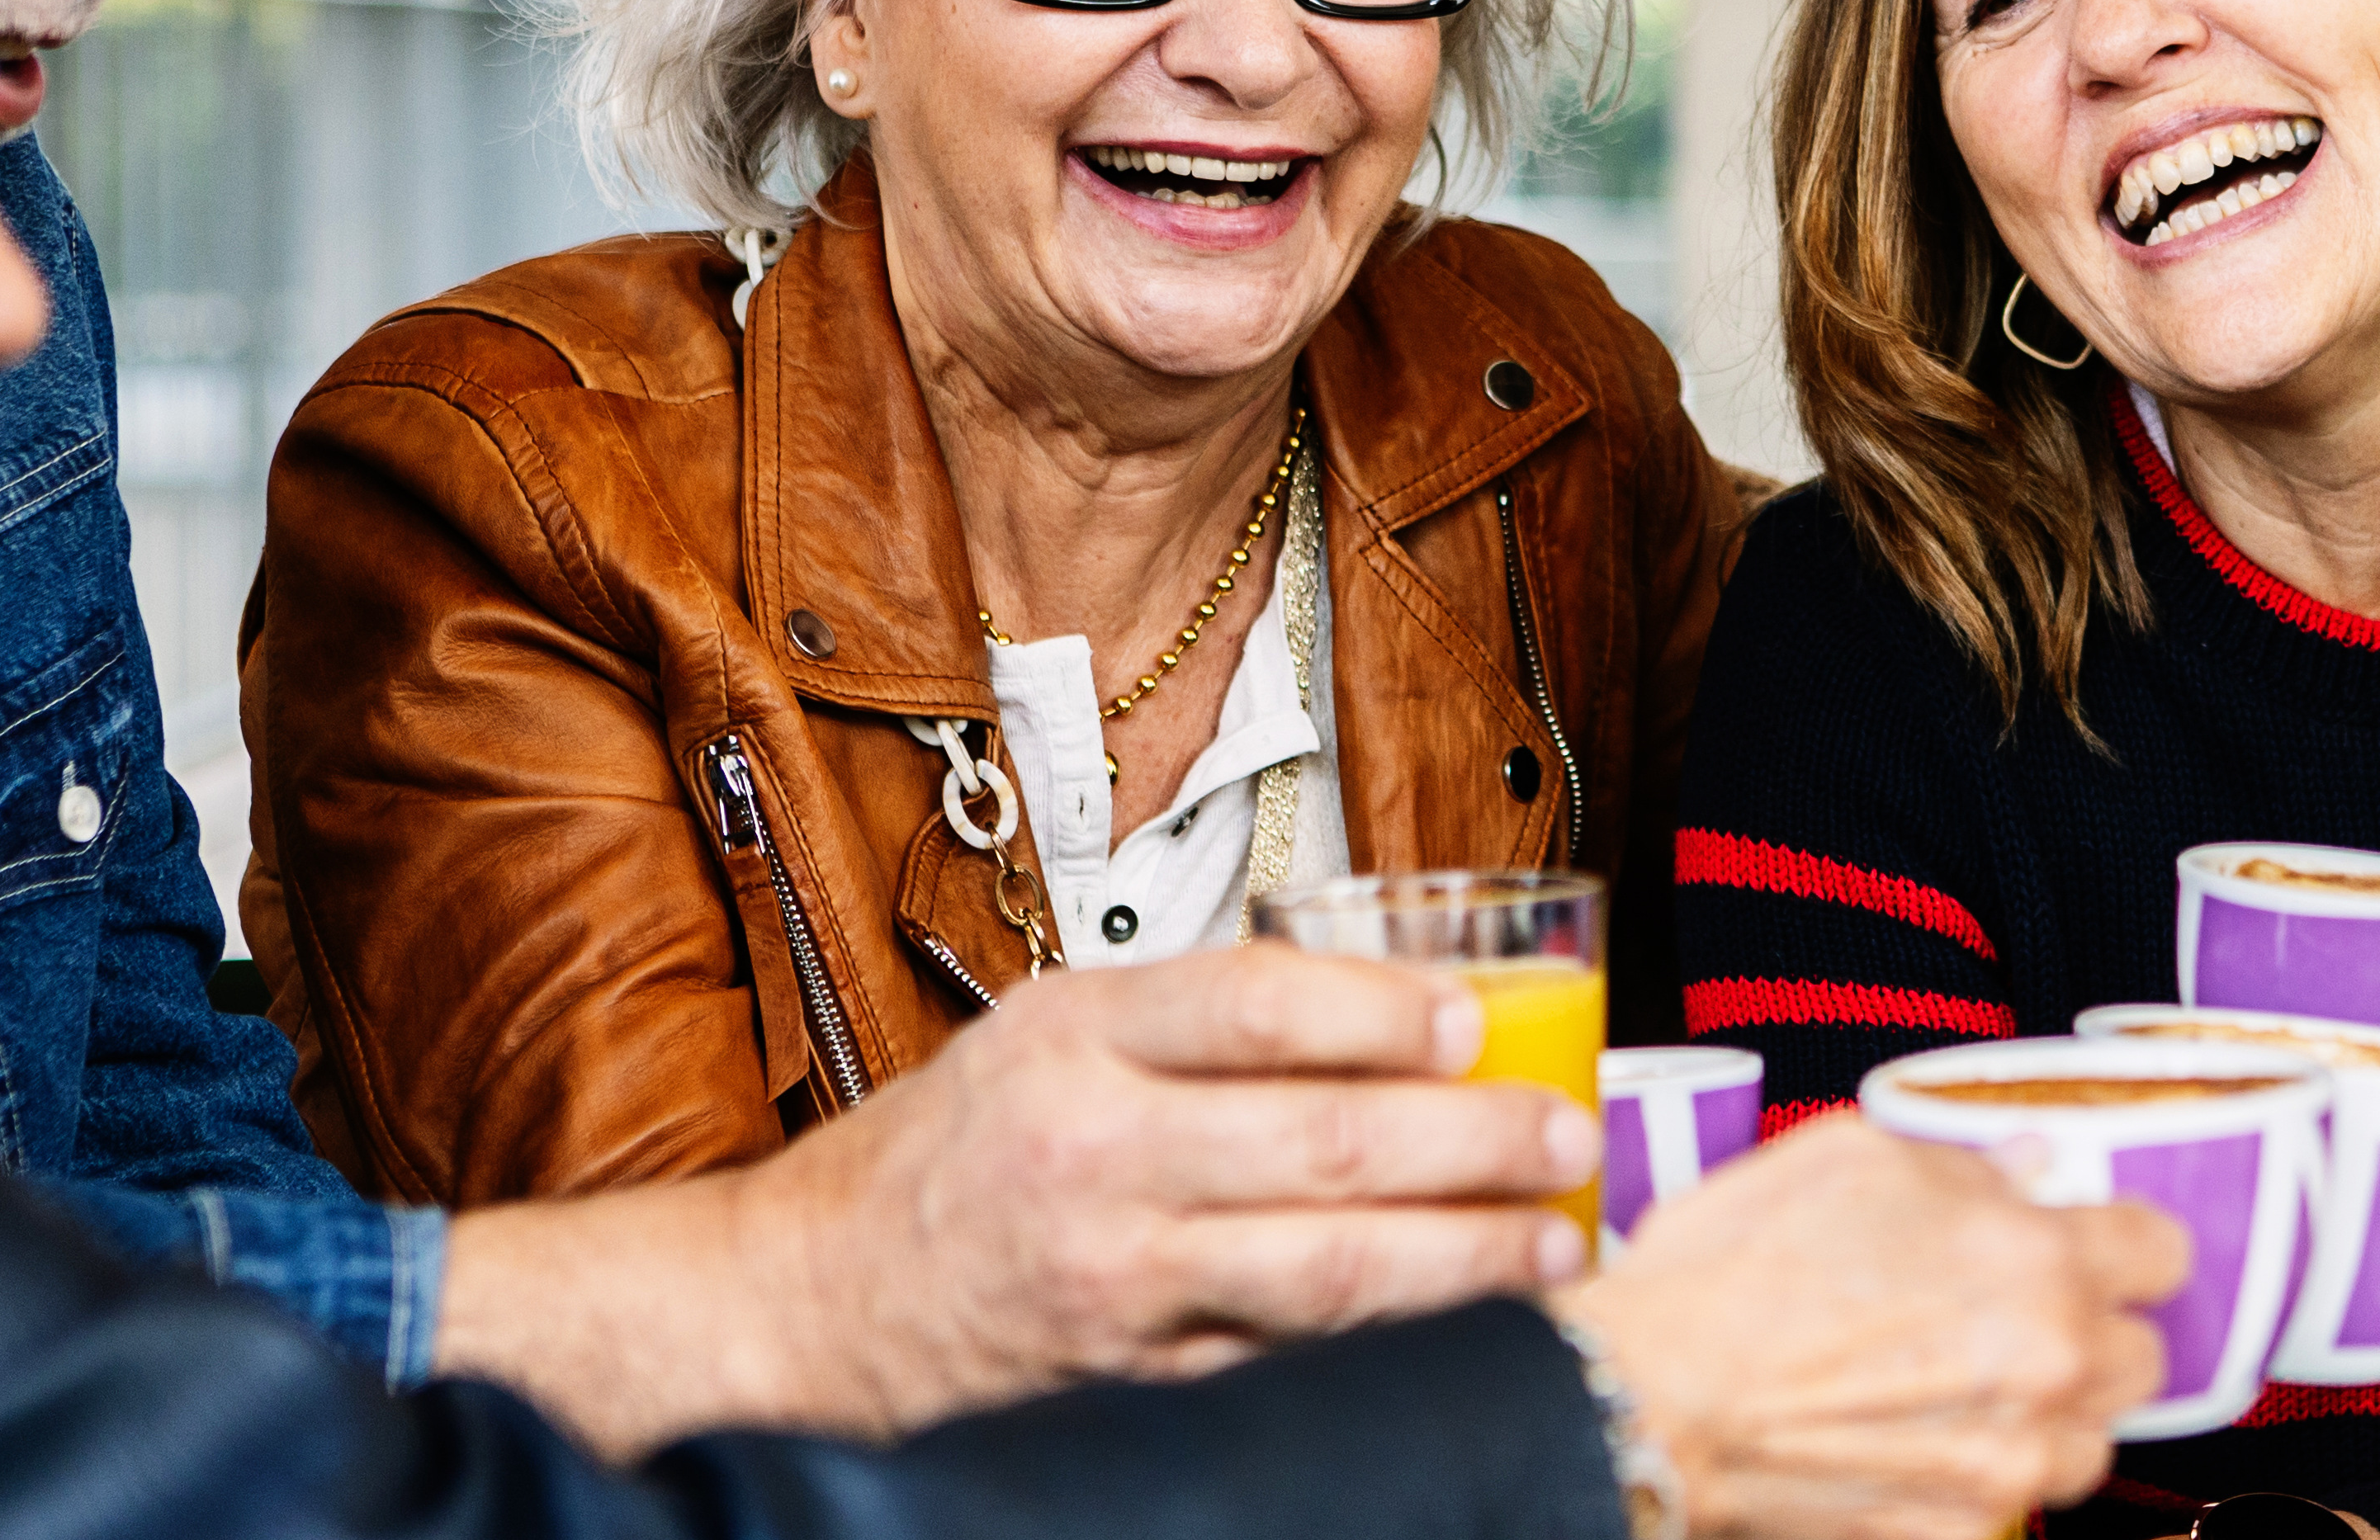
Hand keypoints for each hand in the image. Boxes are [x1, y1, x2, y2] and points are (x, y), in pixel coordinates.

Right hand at [441, 943, 1592, 1451]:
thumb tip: (1398, 1008)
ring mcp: (1115, 1278)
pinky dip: (1390, 1334)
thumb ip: (1195, 1020)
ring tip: (1556, 1242)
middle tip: (1570, 1135)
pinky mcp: (1134, 1374)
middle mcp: (1092, 1154)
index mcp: (1073, 1040)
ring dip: (1464, 1258)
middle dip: (1474, 1144)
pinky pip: (1289, 1349)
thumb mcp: (1050, 1036)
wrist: (809, 1301)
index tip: (1475, 1022)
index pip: (1253, 1004)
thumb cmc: (951, 1153)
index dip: (1381, 1010)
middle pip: (1323, 1141)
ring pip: (1326, 1269)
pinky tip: (1466, 1316)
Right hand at [1555, 1121, 2183, 1539]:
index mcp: (2035, 1259)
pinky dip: (1982, 1478)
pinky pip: (2016, 1506)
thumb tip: (2027, 1167)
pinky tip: (1919, 1443)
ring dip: (2048, 1416)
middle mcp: (2046, 1366)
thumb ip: (1965, 1163)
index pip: (2162, 1253)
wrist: (1648, 1400)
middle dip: (2089, 1332)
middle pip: (2142, 1357)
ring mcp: (2012, 1463)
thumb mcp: (1849, 1159)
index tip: (2098, 1248)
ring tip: (1966, 1389)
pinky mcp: (1964, 1531)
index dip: (2124, 1243)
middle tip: (2018, 1317)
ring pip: (2090, 1442)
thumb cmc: (1730, 1278)